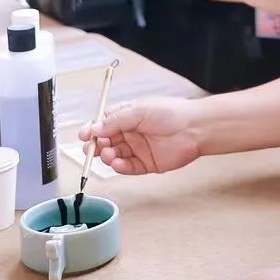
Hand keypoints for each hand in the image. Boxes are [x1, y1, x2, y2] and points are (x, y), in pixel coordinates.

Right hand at [83, 96, 202, 174]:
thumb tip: (94, 129)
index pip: (103, 124)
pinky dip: (119, 167)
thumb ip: (115, 121)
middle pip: (105, 142)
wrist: (195, 128)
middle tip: (91, 149)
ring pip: (114, 156)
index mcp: (128, 117)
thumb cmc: (171, 113)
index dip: (92, 130)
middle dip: (96, 146)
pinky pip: (128, 168)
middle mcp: (131, 133)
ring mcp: (138, 149)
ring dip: (106, 156)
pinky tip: (116, 163)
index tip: (84, 135)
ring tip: (107, 154)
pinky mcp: (146, 164)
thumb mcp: (138, 111)